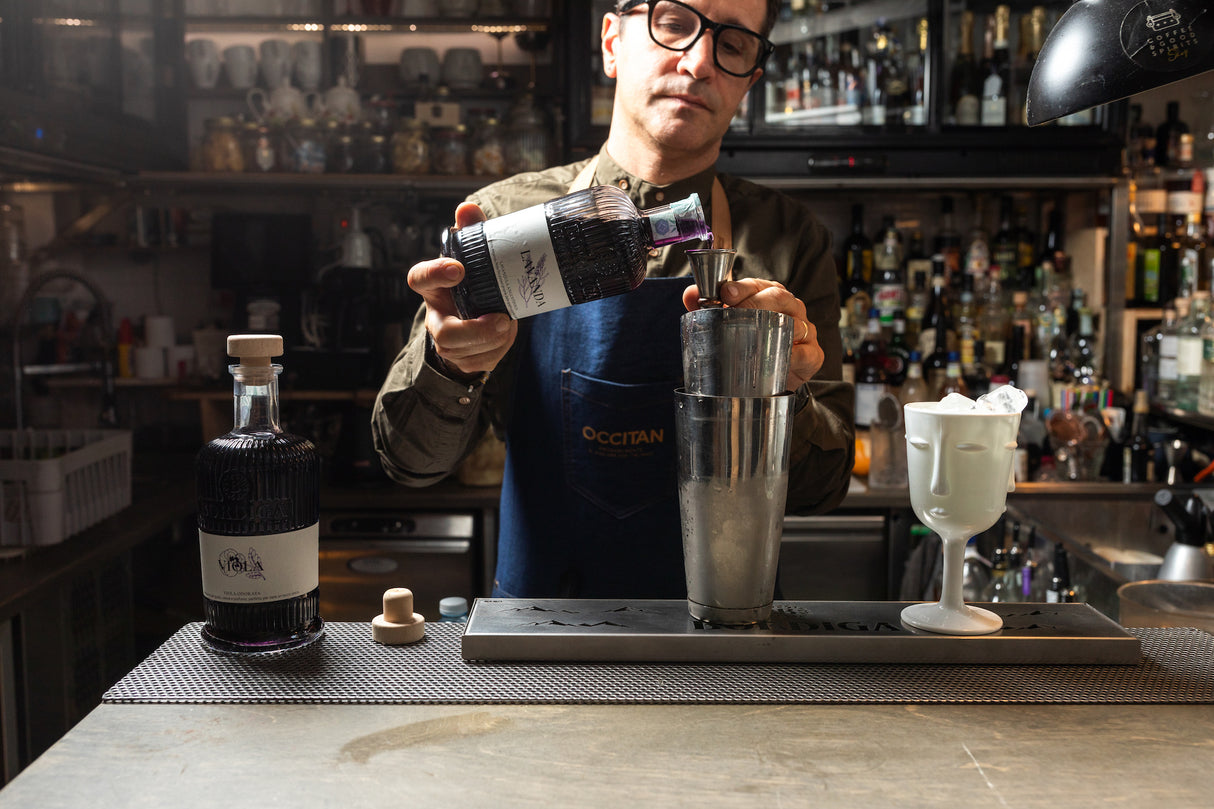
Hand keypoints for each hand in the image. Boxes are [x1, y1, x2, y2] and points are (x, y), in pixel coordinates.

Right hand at [408, 202, 517, 376]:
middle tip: (501, 319)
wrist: (476, 314)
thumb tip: (467, 209)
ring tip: (508, 324)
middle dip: (474, 330)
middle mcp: (435, 315)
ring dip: (491, 341)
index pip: (420, 277)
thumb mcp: (474, 255)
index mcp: (433, 285)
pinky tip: (505, 335)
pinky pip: (479, 362)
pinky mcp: (463, 359)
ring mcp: (447, 340)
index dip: (435, 274)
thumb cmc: (474, 280)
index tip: (458, 268)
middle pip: (444, 332)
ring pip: (464, 352)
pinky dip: (497, 350)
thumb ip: (471, 231)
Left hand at [683, 278, 823, 390]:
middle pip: (778, 297)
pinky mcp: (812, 355)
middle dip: (757, 303)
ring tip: (757, 336)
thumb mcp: (728, 324)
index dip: (742, 287)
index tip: (726, 293)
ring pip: (795, 323)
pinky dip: (795, 355)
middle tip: (737, 313)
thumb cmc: (752, 342)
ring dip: (777, 328)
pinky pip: (806, 353)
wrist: (774, 377)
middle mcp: (790, 308)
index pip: (757, 284)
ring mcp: (804, 330)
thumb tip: (690, 294)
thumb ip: (708, 308)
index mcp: (769, 295)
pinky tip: (783, 358)